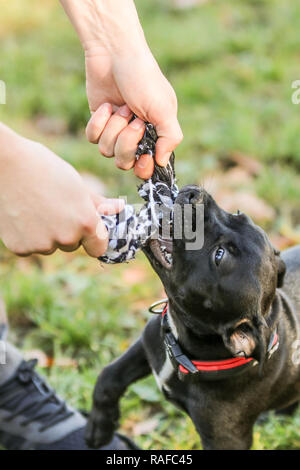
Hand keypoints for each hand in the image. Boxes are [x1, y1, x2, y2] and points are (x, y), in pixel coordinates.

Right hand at [0, 129, 122, 256]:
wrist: (6, 163)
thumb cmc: (44, 168)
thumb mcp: (76, 184)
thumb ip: (98, 203)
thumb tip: (119, 209)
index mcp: (85, 223)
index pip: (98, 247)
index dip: (93, 238)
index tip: (85, 229)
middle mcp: (66, 238)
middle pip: (72, 245)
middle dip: (67, 231)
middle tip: (53, 206)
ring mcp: (42, 245)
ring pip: (50, 246)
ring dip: (46, 234)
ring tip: (35, 207)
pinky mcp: (20, 248)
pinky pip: (30, 247)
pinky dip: (26, 236)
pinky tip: (21, 214)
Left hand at [60, 0, 182, 178]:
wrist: (115, 54)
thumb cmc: (144, 79)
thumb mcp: (164, 109)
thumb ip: (169, 137)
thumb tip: (162, 162)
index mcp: (155, 135)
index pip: (148, 167)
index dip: (144, 168)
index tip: (144, 157)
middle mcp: (135, 136)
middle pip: (125, 163)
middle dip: (127, 143)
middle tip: (134, 121)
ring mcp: (115, 130)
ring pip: (107, 151)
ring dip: (114, 128)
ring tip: (122, 107)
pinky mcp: (98, 122)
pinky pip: (93, 138)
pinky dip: (99, 122)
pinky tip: (107, 106)